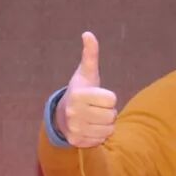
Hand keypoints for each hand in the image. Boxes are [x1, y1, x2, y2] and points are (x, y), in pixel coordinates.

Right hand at [55, 32, 117, 147]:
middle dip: (108, 111)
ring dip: (106, 124)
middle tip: (96, 108)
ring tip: (94, 117)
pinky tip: (90, 128)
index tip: (98, 96)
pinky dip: (100, 135)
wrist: (63, 115)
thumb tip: (88, 34)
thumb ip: (91, 54)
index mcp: (78, 95)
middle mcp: (73, 113)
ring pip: (109, 129)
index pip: (112, 99)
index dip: (109, 97)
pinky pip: (102, 140)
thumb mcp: (86, 73)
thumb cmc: (81, 91)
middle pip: (112, 115)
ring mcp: (74, 129)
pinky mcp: (77, 141)